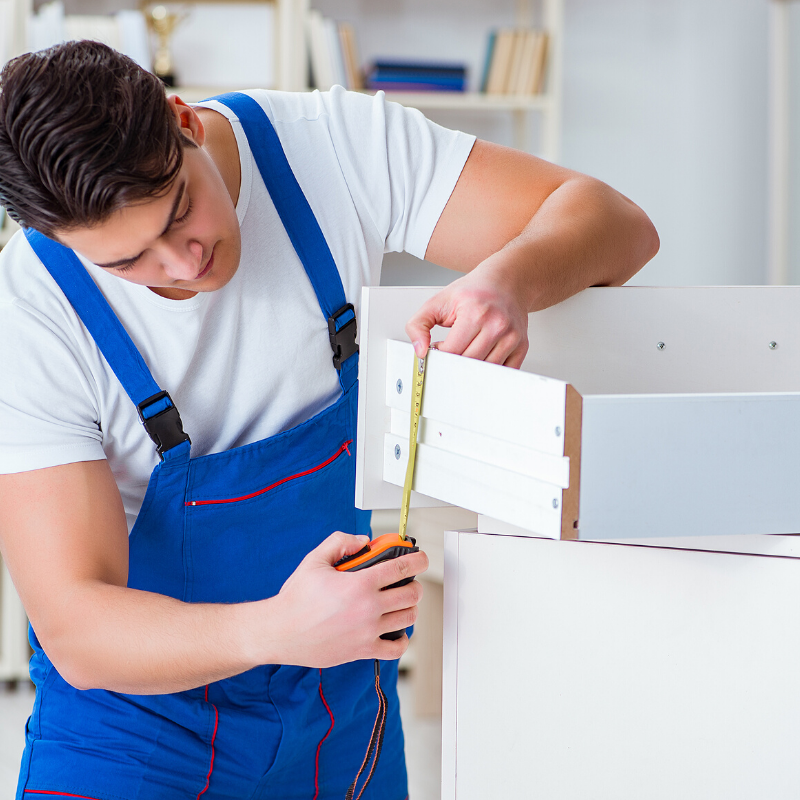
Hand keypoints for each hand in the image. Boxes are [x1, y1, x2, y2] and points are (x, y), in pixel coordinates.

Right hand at [270, 531, 428, 667]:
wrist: (280, 632)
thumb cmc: (296, 598)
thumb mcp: (315, 560)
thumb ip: (341, 542)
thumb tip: (364, 541)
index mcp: (360, 584)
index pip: (402, 568)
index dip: (418, 560)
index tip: (421, 559)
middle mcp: (368, 608)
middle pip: (412, 594)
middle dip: (414, 584)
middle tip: (407, 581)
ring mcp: (368, 631)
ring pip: (408, 618)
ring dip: (410, 608)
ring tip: (400, 602)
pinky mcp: (363, 650)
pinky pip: (396, 648)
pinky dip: (402, 639)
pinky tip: (395, 630)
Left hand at [405, 261, 529, 367]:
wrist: (507, 281)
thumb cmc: (474, 291)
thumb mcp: (438, 301)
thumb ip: (418, 325)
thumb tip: (420, 350)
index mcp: (475, 313)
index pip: (452, 352)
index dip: (441, 354)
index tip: (440, 347)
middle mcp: (497, 326)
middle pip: (468, 363)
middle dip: (454, 361)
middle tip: (452, 349)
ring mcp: (512, 337)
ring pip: (484, 371)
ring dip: (470, 368)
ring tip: (466, 349)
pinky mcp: (521, 346)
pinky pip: (501, 372)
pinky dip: (488, 371)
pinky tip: (481, 356)